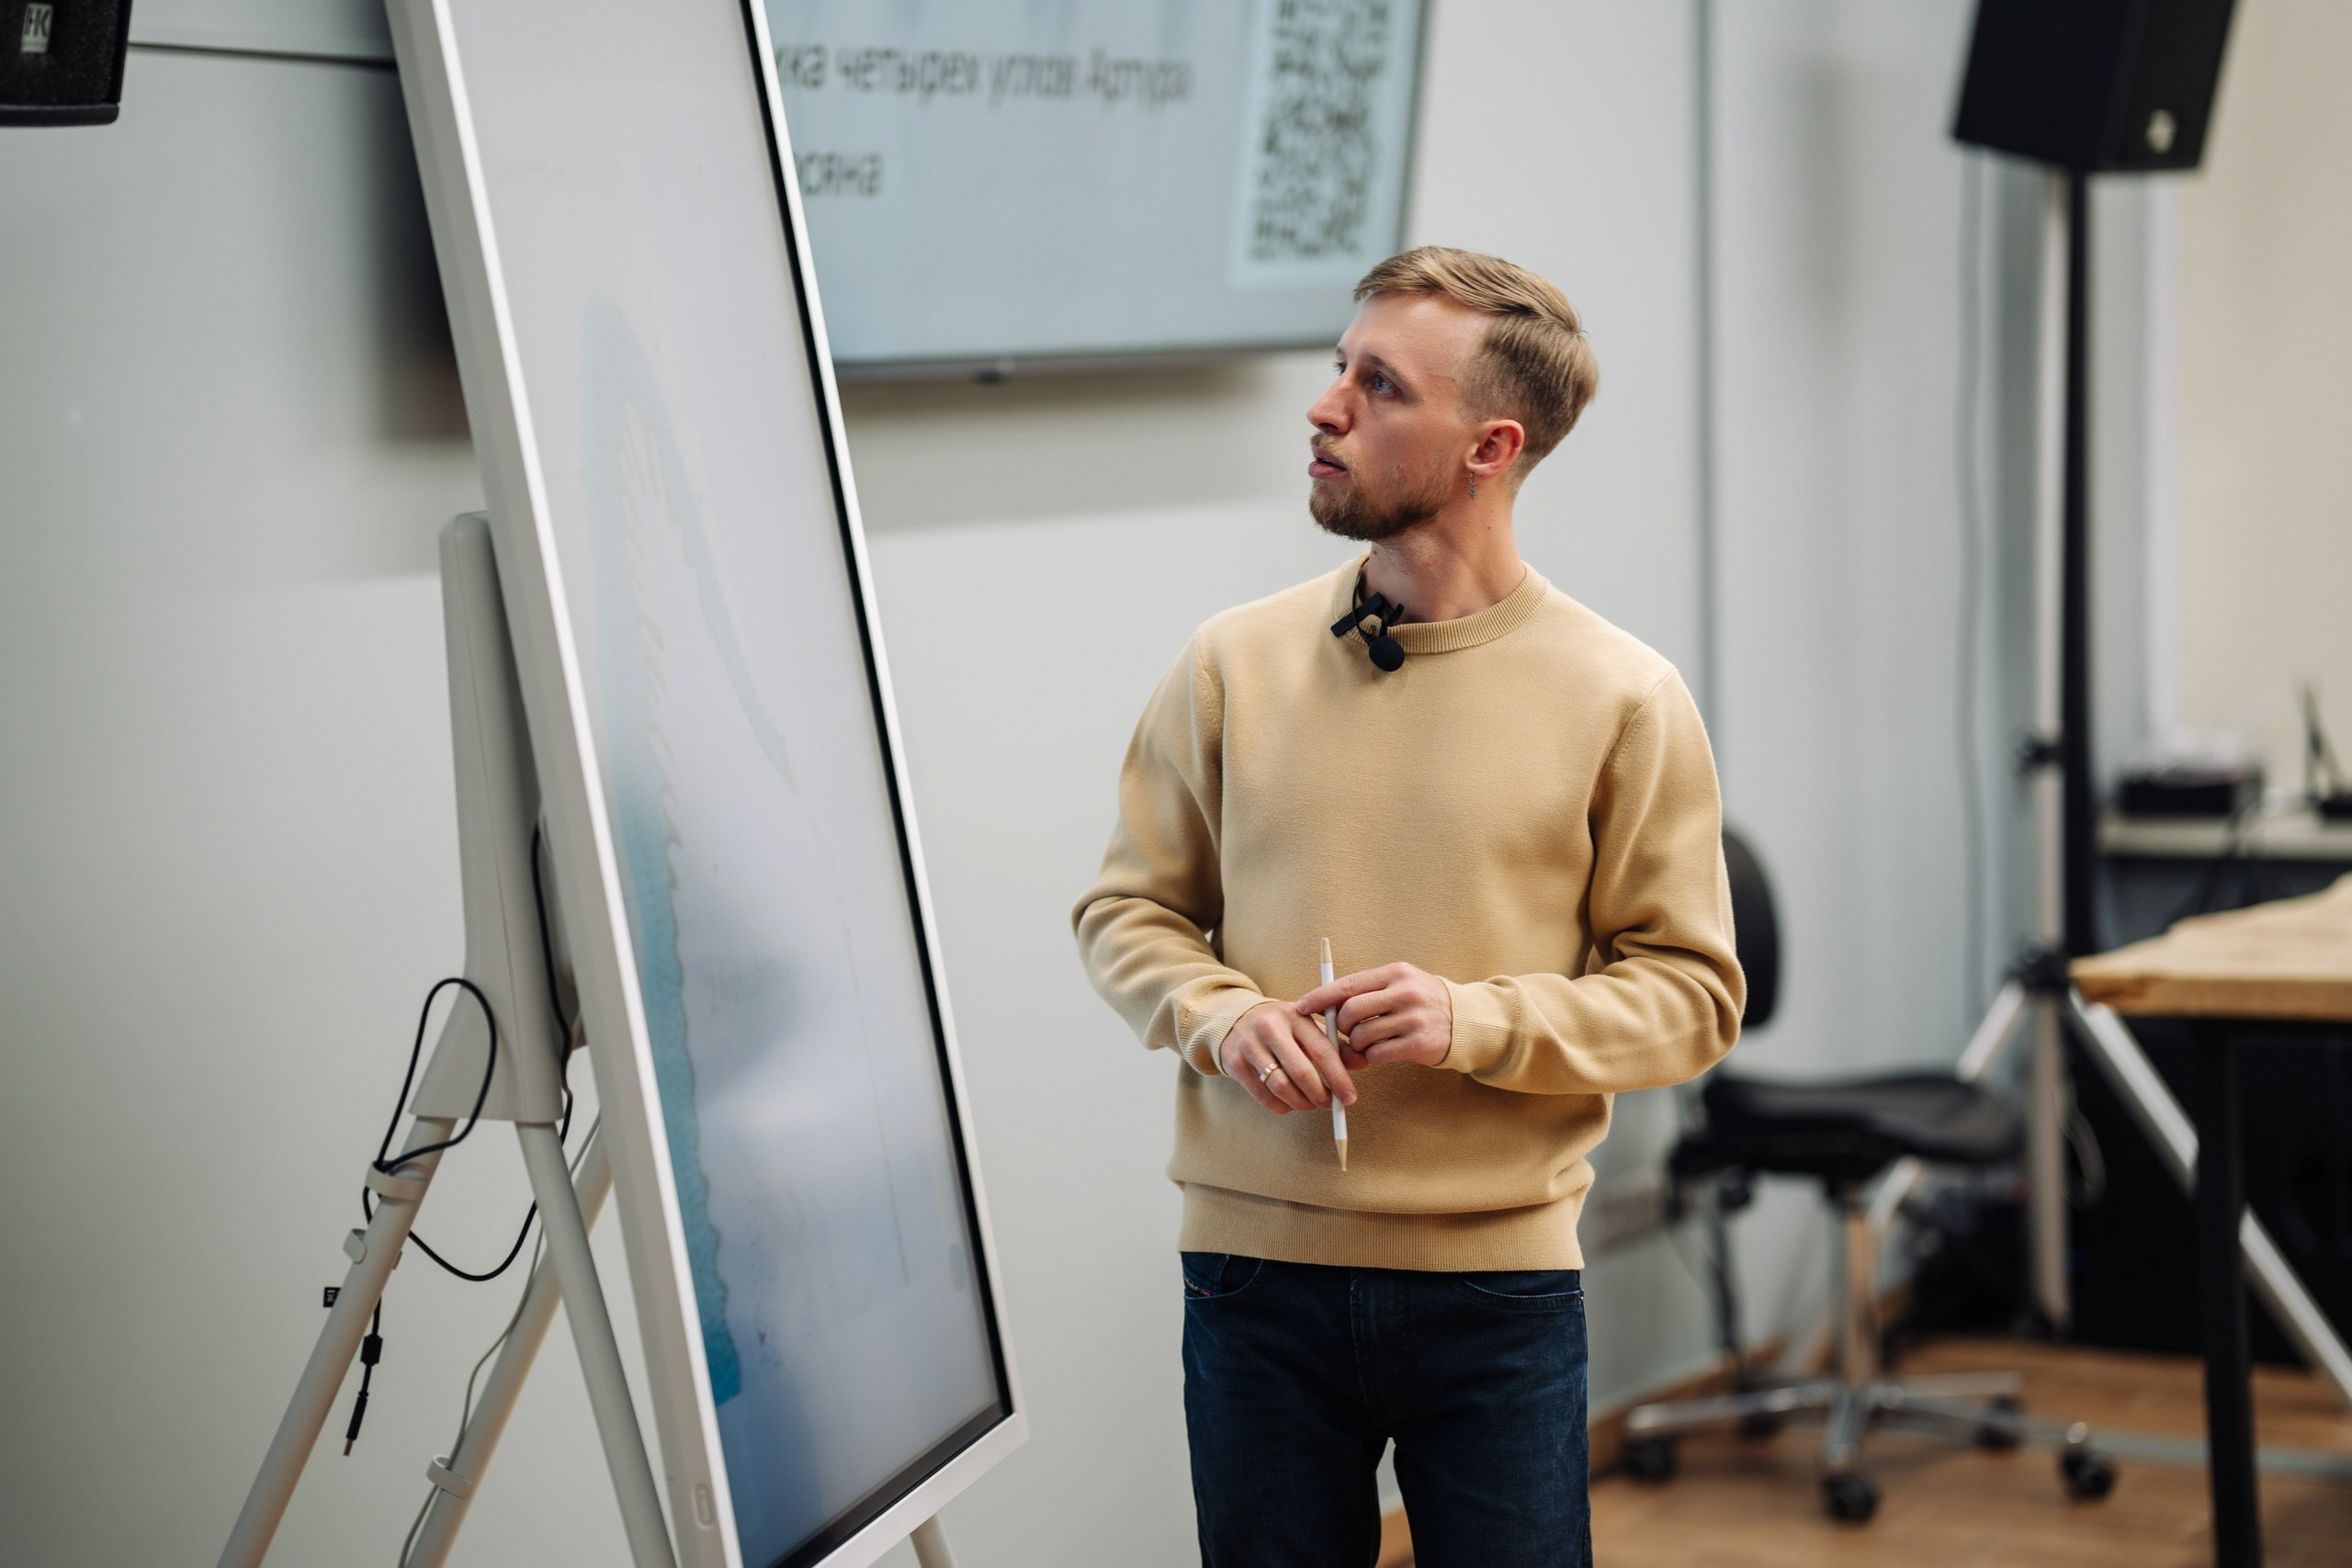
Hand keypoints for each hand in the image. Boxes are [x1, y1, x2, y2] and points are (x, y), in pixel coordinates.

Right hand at [1218, 1000, 1357, 1113]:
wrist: (1235, 1020)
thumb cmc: (1280, 1026)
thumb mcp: (1307, 1026)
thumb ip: (1335, 1044)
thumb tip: (1362, 1063)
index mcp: (1294, 1015)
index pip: (1322, 1051)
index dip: (1339, 1078)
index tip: (1349, 1097)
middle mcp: (1270, 1028)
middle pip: (1301, 1073)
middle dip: (1320, 1096)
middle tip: (1330, 1104)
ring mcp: (1250, 1046)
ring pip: (1282, 1088)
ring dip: (1303, 1104)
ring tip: (1312, 1104)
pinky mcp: (1235, 1064)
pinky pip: (1265, 1098)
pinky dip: (1283, 1106)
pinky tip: (1290, 1101)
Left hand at [1296, 962, 1452, 1068]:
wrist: (1463, 1019)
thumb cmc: (1420, 1000)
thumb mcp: (1399, 983)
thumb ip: (1367, 990)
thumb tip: (1324, 1003)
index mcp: (1395, 972)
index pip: (1347, 985)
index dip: (1320, 997)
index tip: (1301, 1007)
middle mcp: (1404, 992)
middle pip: (1350, 1012)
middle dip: (1339, 1026)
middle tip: (1343, 1032)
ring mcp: (1413, 1019)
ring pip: (1361, 1036)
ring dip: (1355, 1044)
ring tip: (1365, 1042)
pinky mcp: (1418, 1044)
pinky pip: (1377, 1054)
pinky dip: (1370, 1056)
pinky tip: (1379, 1052)